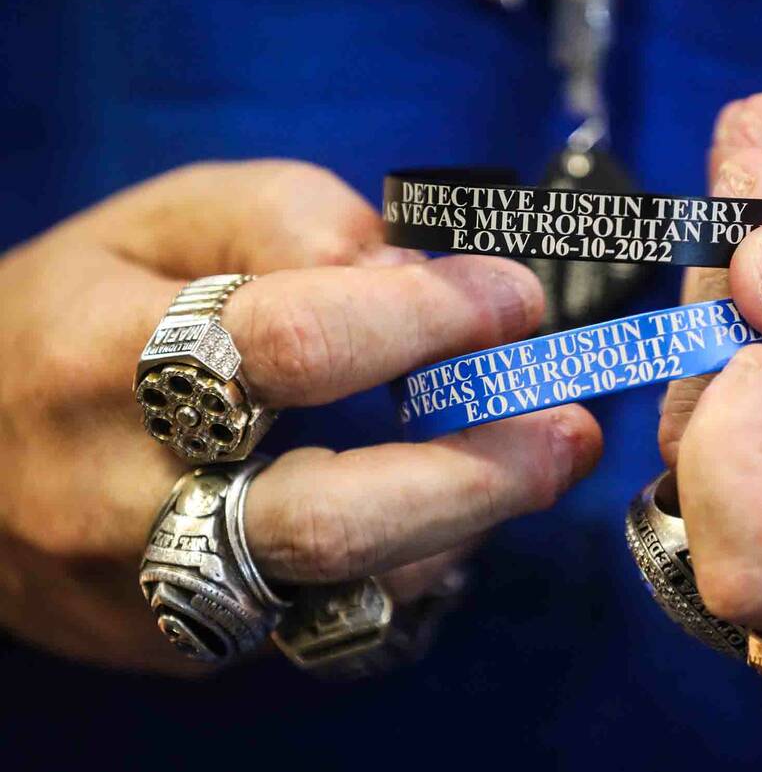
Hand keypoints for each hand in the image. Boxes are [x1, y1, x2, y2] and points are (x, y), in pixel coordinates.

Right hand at [0, 161, 601, 672]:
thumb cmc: (87, 306)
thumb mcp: (174, 220)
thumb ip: (298, 223)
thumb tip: (423, 277)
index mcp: (103, 357)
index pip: (292, 345)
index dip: (427, 319)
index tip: (514, 295)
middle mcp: (116, 496)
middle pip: (325, 517)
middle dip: (478, 474)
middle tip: (570, 428)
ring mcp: (147, 591)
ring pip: (338, 590)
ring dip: (464, 523)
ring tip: (533, 460)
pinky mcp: (178, 645)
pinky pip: (323, 627)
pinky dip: (409, 566)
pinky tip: (451, 511)